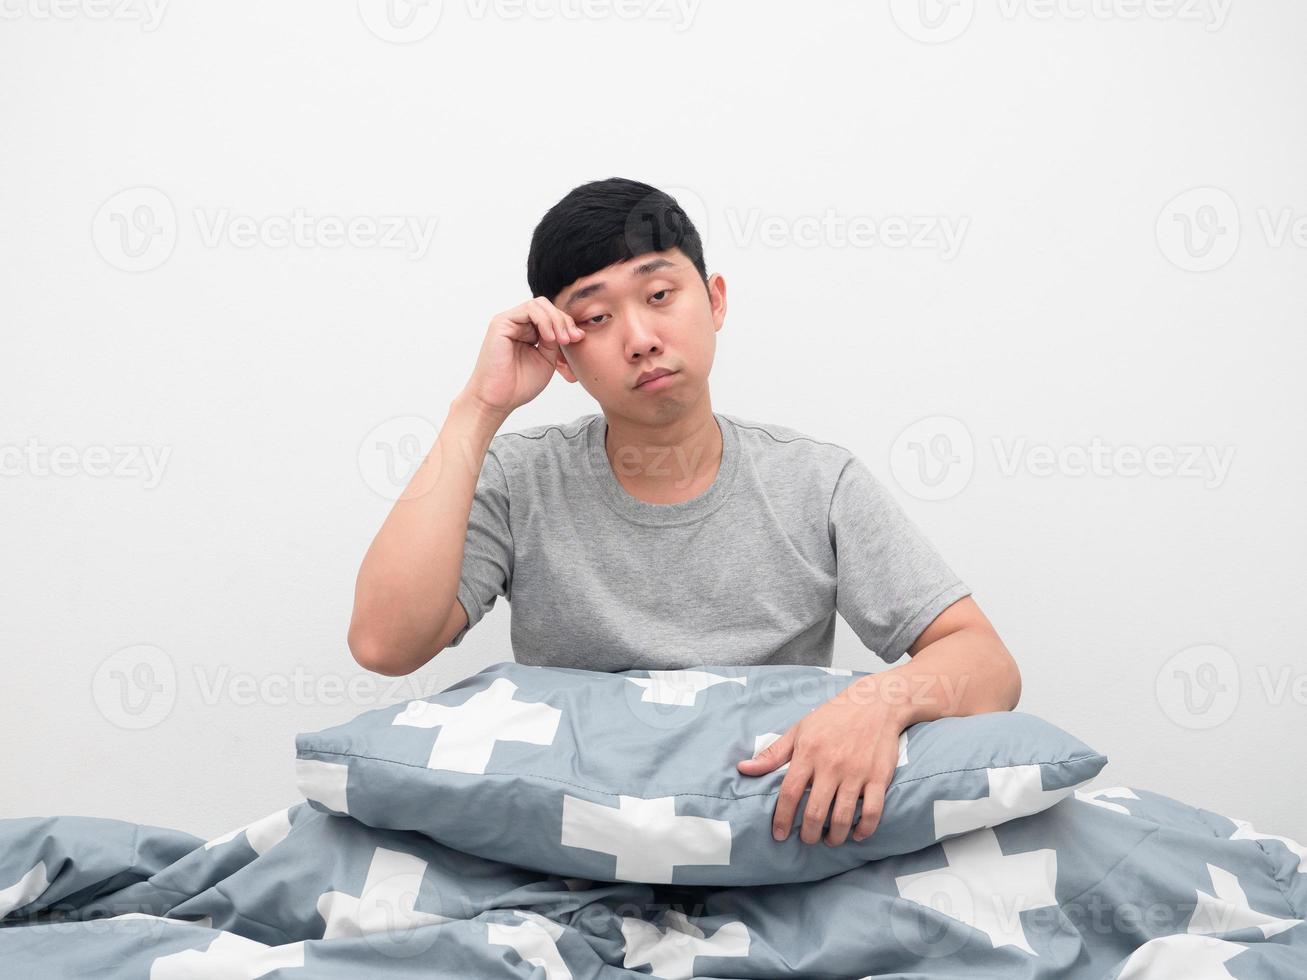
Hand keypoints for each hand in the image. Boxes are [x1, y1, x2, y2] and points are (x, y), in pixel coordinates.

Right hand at [461, 296, 584, 417]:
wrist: (499, 400)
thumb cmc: (519, 385)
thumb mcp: (546, 359)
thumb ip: (555, 341)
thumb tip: (574, 329)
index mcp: (527, 332)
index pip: (551, 315)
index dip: (567, 324)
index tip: (578, 339)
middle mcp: (517, 324)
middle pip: (546, 306)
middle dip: (564, 320)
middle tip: (571, 339)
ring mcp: (508, 322)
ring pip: (539, 304)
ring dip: (556, 320)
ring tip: (562, 340)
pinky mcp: (501, 323)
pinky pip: (529, 309)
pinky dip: (544, 321)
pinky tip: (549, 338)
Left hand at [737, 677, 906, 845]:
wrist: (875, 703)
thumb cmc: (833, 717)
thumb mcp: (799, 729)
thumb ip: (773, 753)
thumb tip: (743, 768)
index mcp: (808, 752)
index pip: (790, 793)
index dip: (782, 818)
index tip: (779, 835)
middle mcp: (831, 765)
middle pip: (816, 811)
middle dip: (809, 834)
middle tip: (807, 839)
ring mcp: (857, 772)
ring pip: (843, 817)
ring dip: (835, 836)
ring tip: (829, 840)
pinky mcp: (879, 777)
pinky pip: (872, 812)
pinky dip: (864, 829)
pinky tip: (856, 834)